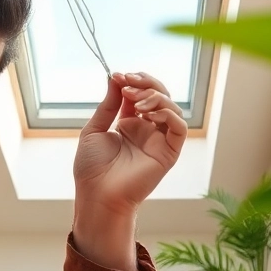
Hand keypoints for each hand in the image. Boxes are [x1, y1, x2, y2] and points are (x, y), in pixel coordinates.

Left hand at [73, 72, 187, 216]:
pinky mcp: (168, 152)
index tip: (118, 76)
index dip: (133, 81)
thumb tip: (115, 79)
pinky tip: (148, 114)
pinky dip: (168, 114)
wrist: (97, 194)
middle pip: (159, 96)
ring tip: (135, 101)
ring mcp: (158, 140)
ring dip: (155, 97)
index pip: (141, 94)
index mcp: (129, 124)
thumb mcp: (94, 130)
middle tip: (128, 83)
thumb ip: (108, 105)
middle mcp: (147, 130)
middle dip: (146, 84)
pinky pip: (179, 128)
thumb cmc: (92, 168)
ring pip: (172, 108)